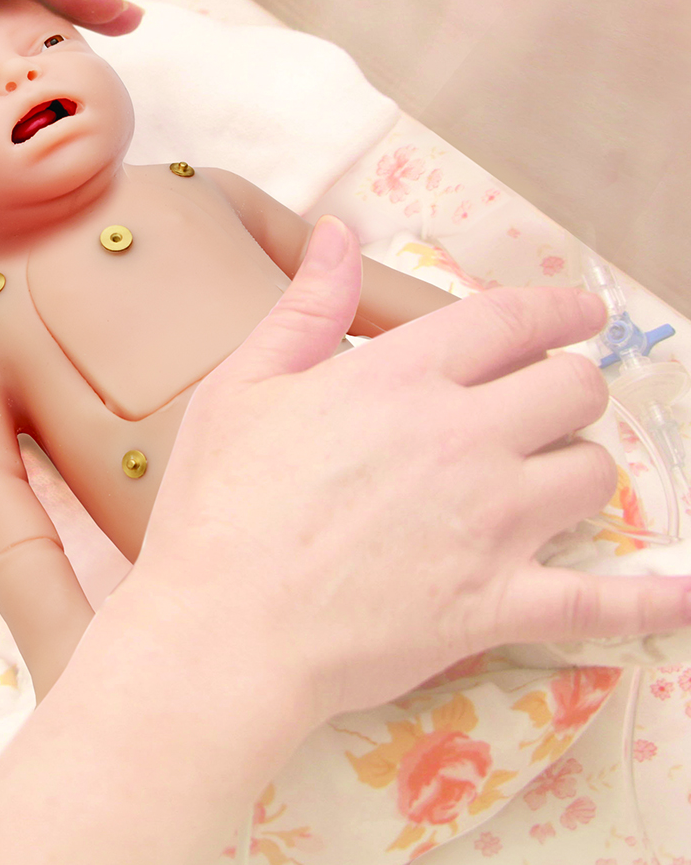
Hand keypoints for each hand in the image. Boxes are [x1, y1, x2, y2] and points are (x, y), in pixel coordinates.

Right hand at [135, 216, 690, 726]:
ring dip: (582, 467)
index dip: (559, 309)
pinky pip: (605, 602)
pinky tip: (683, 595)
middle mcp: (464, 438)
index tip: (580, 313)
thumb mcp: (243, 387)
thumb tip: (339, 235)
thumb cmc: (219, 506)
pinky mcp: (499, 603)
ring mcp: (493, 523)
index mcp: (401, 378)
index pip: (512, 321)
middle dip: (571, 385)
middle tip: (546, 402)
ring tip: (552, 478)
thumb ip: (306, 308)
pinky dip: (652, 600)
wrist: (225, 629)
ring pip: (596, 473)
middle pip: (574, 389)